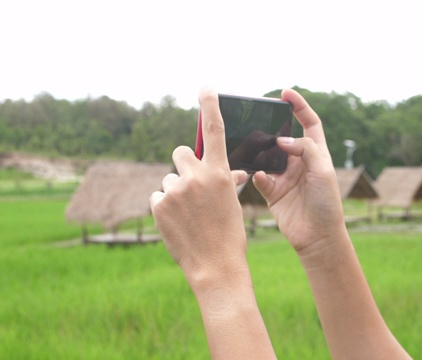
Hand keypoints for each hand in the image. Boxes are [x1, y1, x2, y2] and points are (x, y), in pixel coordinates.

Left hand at [149, 88, 249, 285]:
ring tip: (188, 216)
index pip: (216, 131)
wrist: (216, 266)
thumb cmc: (229, 235)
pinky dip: (164, 207)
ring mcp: (176, 190)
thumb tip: (233, 170)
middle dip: (184, 165)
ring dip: (176, 192)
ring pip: (169, 179)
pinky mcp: (158, 204)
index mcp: (220, 173)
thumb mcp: (232, 204)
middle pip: (181, 153)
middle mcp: (197, 176)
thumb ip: (227, 181)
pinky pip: (157, 196)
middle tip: (190, 185)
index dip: (210, 106)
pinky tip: (176, 223)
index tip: (205, 86)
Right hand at [253, 89, 346, 253]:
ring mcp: (285, 177)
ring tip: (252, 142)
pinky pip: (259, 177)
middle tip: (259, 116)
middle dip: (272, 127)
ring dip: (260, 150)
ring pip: (267, 156)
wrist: (318, 237)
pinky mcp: (272, 192)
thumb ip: (305, 149)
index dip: (299, 106)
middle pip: (283, 137)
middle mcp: (299, 162)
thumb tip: (281, 139)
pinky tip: (258, 175)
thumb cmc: (327, 203)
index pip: (309, 123)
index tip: (286, 93)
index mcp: (317, 153)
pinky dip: (256, 174)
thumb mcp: (322, 170)